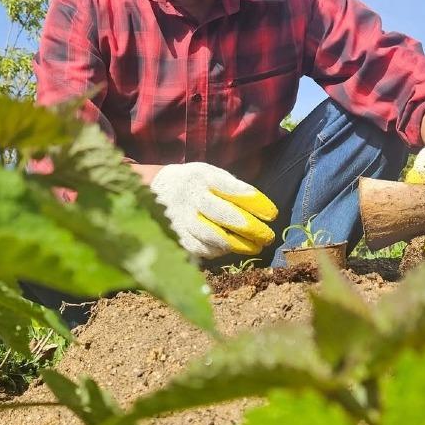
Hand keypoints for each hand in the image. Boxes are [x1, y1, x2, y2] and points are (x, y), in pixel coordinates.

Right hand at [150, 162, 277, 258]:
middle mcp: (190, 196)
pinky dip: (218, 251)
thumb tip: (260, 208)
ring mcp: (181, 218)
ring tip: (254, 247)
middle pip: (225, 215)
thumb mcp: (209, 174)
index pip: (234, 190)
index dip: (256, 203)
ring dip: (238, 244)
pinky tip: (229, 249)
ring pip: (213, 236)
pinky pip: (200, 248)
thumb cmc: (193, 183)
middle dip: (251, 228)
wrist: (152, 189)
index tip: (272, 214)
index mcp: (202, 176)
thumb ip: (231, 187)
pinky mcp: (175, 235)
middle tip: (268, 236)